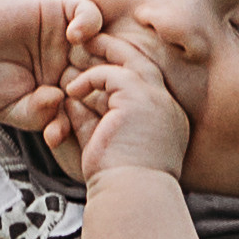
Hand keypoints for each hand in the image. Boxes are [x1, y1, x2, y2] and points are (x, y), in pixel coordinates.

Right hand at [0, 0, 103, 135]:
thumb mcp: (9, 107)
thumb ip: (35, 113)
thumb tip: (59, 101)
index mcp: (65, 92)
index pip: (91, 105)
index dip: (95, 115)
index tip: (88, 124)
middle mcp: (73, 65)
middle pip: (104, 76)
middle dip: (105, 87)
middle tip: (102, 95)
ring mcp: (70, 39)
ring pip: (103, 47)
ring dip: (101, 57)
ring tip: (89, 68)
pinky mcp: (62, 11)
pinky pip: (88, 14)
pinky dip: (88, 23)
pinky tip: (73, 35)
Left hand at [60, 28, 190, 181]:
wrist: (132, 197)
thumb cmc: (120, 186)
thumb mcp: (105, 148)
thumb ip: (91, 124)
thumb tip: (73, 105)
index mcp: (165, 122)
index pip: (145, 85)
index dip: (121, 73)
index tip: (98, 71)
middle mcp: (167, 107)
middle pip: (142, 65)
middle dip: (115, 51)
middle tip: (90, 41)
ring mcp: (156, 100)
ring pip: (130, 61)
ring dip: (101, 53)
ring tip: (76, 50)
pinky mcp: (139, 98)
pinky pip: (110, 74)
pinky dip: (88, 79)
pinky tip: (72, 90)